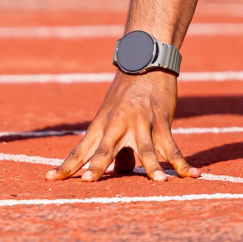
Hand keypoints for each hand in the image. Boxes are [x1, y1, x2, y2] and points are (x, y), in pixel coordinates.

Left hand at [47, 72, 199, 182]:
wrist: (145, 60)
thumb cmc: (126, 94)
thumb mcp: (112, 118)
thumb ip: (114, 148)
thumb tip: (121, 173)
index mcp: (100, 125)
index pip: (80, 150)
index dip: (66, 165)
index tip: (50, 179)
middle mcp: (117, 125)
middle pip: (105, 149)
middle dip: (97, 166)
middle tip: (88, 181)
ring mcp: (140, 122)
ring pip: (146, 149)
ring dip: (153, 166)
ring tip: (158, 182)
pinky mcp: (160, 119)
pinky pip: (172, 145)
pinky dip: (182, 162)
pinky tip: (192, 174)